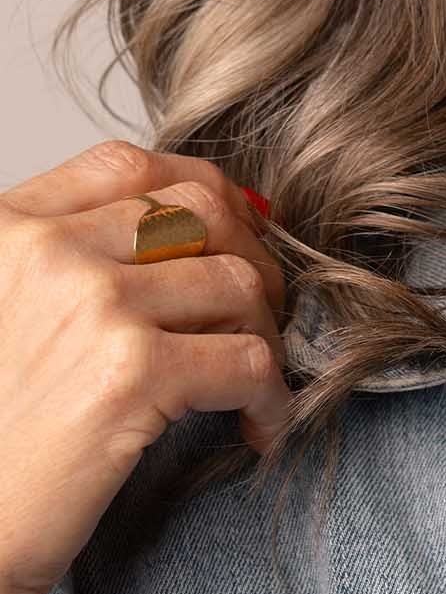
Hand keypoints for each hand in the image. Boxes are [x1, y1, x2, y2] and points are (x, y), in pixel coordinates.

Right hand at [0, 140, 289, 593]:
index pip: (130, 166)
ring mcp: (92, 306)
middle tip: (260, 314)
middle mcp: (47, 252)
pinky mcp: (131, 373)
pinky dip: (272, 397)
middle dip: (252, 257)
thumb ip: (76, 256)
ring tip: (254, 379)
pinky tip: (257, 427)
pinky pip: (249, 359)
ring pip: (237, 284)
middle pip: (201, 211)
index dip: (201, 192)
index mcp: (9, 229)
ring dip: (266, 334)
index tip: (233, 236)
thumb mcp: (7, 310)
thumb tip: (206, 215)